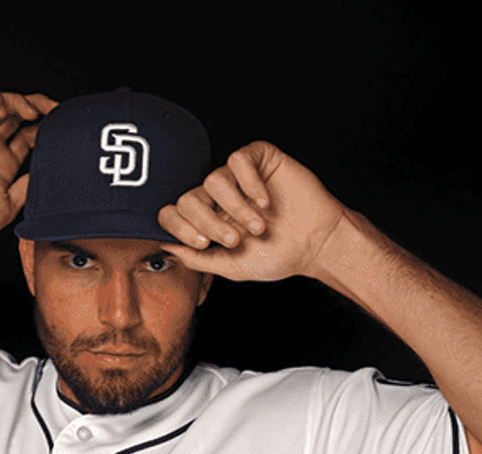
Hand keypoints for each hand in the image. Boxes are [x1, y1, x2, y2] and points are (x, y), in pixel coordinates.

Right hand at [0, 86, 58, 251]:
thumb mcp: (11, 204)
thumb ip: (29, 185)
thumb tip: (50, 170)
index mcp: (6, 163)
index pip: (31, 134)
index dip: (47, 128)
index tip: (63, 129)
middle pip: (20, 114)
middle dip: (40, 106)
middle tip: (55, 110)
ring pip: (2, 102)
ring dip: (20, 99)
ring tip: (31, 111)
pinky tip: (2, 110)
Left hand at [156, 141, 346, 280]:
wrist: (317, 244)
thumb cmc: (278, 256)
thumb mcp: (233, 266)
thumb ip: (198, 259)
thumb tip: (165, 247)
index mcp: (207, 219)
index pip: (173, 213)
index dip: (179, 226)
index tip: (203, 243)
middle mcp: (218, 196)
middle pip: (188, 197)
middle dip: (208, 221)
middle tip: (234, 239)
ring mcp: (237, 176)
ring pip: (212, 179)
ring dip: (235, 207)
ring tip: (258, 226)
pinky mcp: (259, 159)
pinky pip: (238, 159)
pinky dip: (248, 182)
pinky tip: (264, 201)